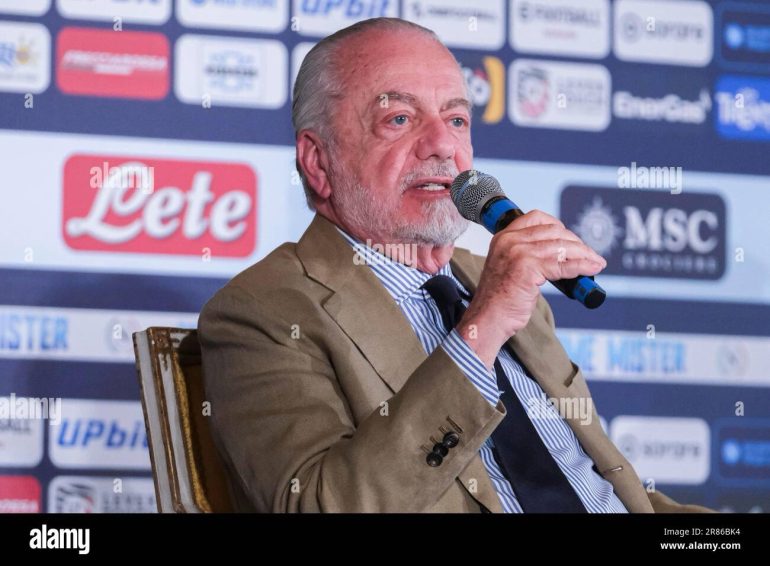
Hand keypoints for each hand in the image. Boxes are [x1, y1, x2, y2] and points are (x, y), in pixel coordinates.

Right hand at [456, 210, 605, 368]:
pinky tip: (592, 269)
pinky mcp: (528, 268)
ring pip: (562, 247)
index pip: (537, 218)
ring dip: (585, 254)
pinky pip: (564, 264)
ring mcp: (519, 253)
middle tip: (589, 254)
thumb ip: (527, 253)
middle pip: (554, 231)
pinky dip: (582, 266)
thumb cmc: (499, 299)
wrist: (488, 318)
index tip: (571, 238)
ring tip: (596, 262)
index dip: (559, 225)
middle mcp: (510, 241)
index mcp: (504, 237)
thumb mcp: (508, 266)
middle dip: (576, 242)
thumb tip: (559, 252)